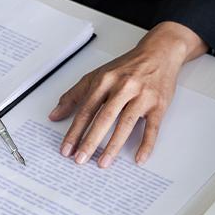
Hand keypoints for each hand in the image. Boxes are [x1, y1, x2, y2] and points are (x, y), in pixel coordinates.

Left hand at [48, 22, 206, 167]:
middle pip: (104, 118)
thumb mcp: (98, 76)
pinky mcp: (158, 104)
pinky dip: (146, 144)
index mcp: (105, 81)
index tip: (67, 149)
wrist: (159, 52)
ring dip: (113, 146)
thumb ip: (75, 95)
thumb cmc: (127, 67)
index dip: (74, 131)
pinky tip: (139, 158)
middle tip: (80, 159)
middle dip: (90, 141)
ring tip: (103, 162)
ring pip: (125, 123)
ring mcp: (142, 96)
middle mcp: (123, 87)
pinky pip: (152, 127)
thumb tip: (54, 115)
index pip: (86, 110)